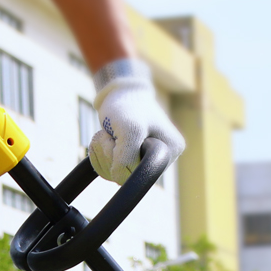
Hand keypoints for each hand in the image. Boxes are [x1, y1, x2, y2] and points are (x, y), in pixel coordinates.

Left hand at [88, 61, 185, 183]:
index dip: (123, 161)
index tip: (118, 139)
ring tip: (108, 134)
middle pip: (127, 176)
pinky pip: (109, 171)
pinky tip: (105, 140)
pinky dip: (100, 156)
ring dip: (102, 154)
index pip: (142, 174)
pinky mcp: (131, 161)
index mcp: (170, 150)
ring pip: (115, 175)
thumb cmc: (128, 105)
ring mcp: (146, 161)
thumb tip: (119, 178)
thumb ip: (127, 156)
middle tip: (110, 134)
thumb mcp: (129, 128)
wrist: (119, 93)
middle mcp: (162, 159)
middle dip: (110, 155)